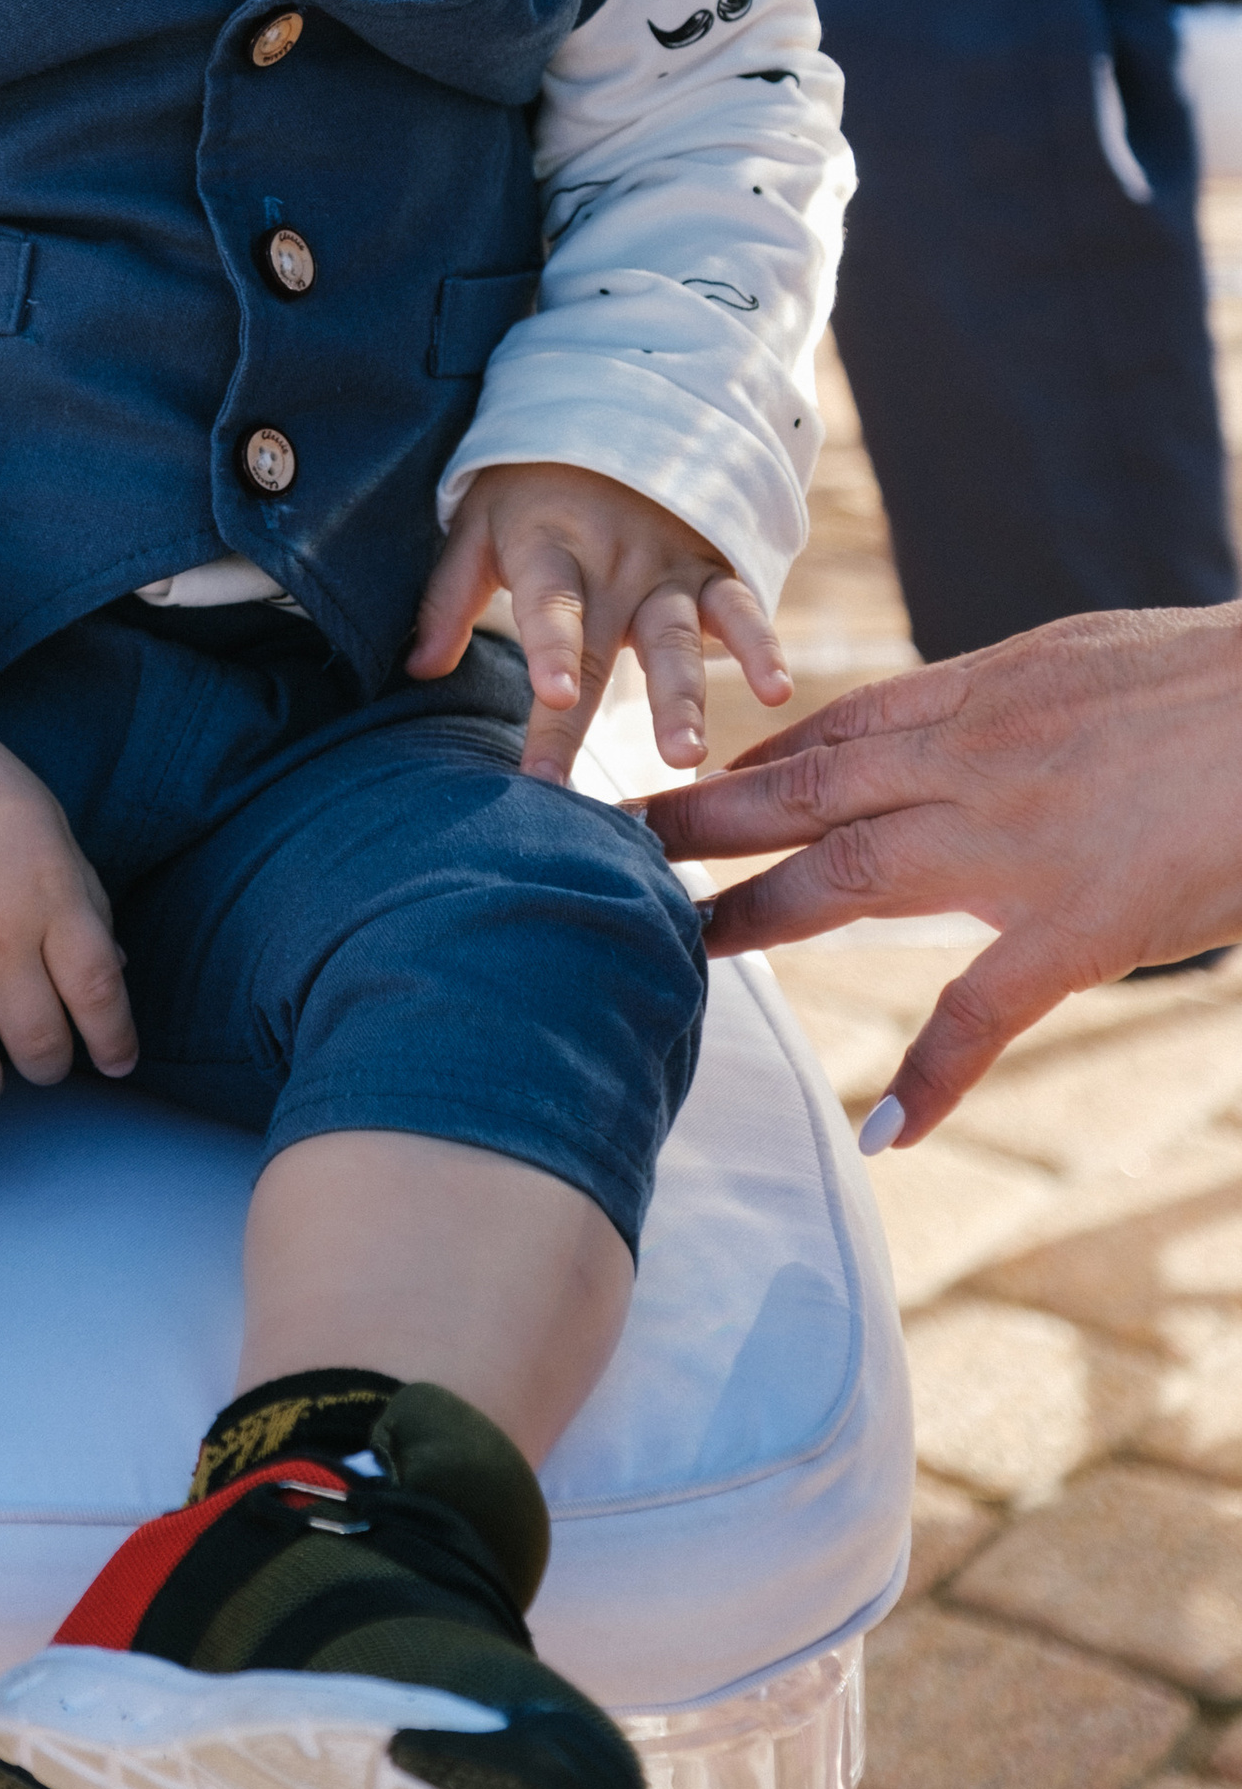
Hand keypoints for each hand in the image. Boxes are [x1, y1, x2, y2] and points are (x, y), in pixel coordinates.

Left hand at [410, 459, 789, 784]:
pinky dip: (762, 646)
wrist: (616, 408)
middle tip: (569, 782)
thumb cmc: (529, 487)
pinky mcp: (712, 571)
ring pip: (676, 638)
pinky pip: (740, 610)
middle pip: (599, 647)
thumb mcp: (477, 523)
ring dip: (682, 697)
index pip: (548, 606)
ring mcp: (666, 570)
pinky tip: (777, 690)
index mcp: (548, 549)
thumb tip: (417, 671)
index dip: (550, 649)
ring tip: (685, 755)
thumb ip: (450, 597)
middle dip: (584, 717)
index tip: (551, 696)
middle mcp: (610, 565)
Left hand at [653, 604, 1241, 1142]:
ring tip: (675, 950)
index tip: (699, 783)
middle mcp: (968, 761)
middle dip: (697, 821)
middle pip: (799, 792)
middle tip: (607, 843)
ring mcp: (1010, 845)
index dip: (757, 759)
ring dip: (749, 917)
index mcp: (979, 695)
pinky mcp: (1074, 925)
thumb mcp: (1089, 660)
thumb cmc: (1218, 679)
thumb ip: (1018, 701)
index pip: (836, 730)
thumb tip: (979, 716)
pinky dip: (932, 1075)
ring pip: (841, 880)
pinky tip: (886, 1128)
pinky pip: (981, 1011)